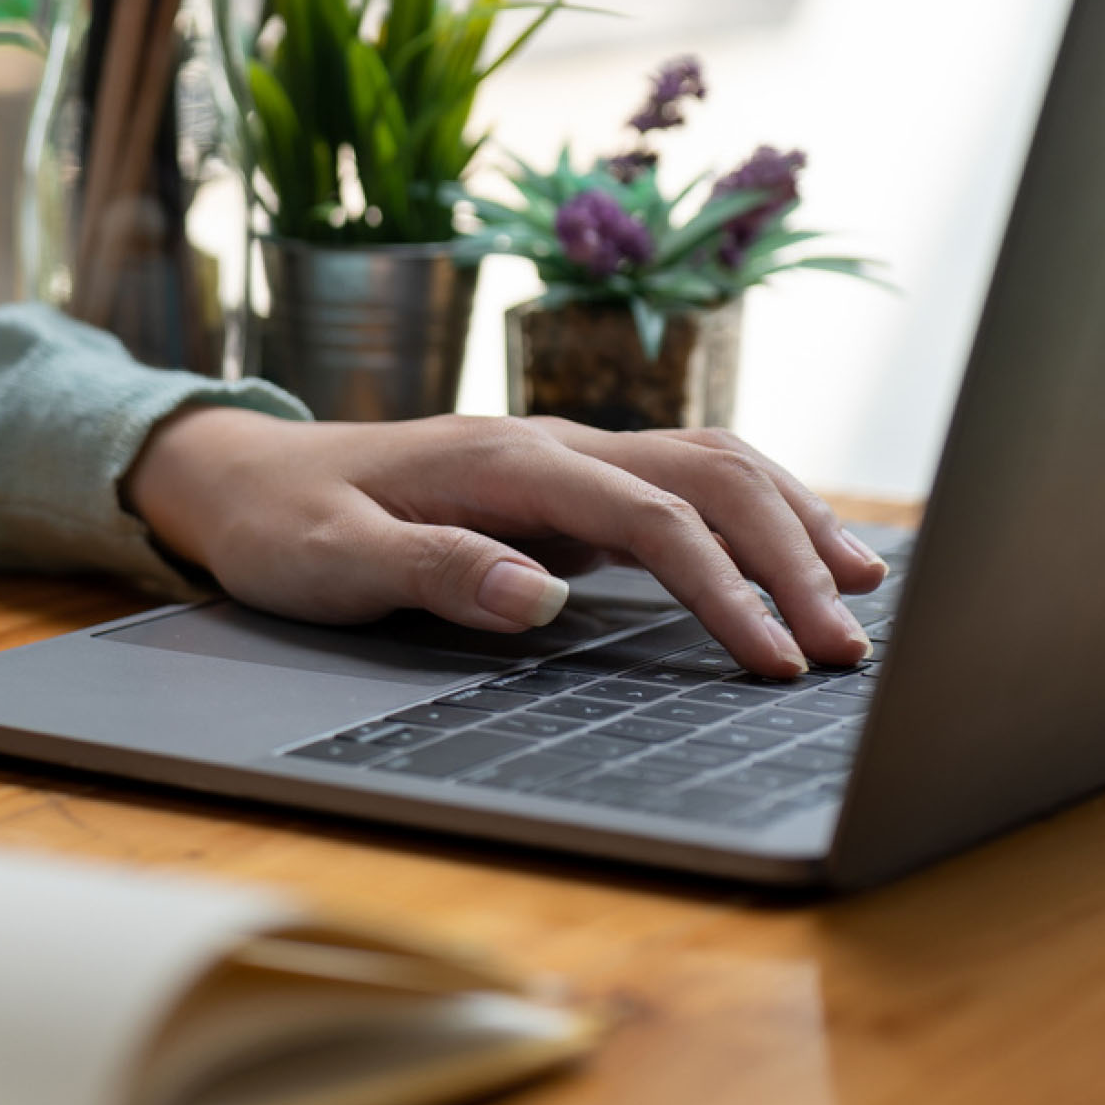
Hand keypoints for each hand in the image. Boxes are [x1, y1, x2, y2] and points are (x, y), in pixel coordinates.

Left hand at [122, 409, 890, 679]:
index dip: (722, 585)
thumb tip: (539, 597)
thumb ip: (434, 571)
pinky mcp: (562, 491)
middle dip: (788, 555)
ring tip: (862, 596)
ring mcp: (562, 462)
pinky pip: (681, 488)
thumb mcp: (332, 562)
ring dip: (789, 525)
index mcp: (504, 462)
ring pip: (710, 468)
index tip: (771, 658)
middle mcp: (550, 446)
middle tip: (846, 648)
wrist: (243, 479)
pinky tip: (798, 558)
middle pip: (708, 477)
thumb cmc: (283, 526)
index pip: (649, 515)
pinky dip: (752, 517)